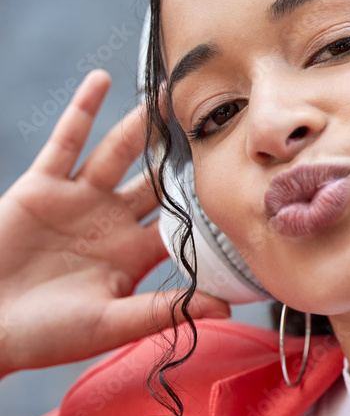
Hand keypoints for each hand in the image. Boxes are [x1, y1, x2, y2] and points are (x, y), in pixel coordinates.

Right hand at [0, 69, 229, 376]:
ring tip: (170, 95)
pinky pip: (66, 141)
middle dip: (183, 156)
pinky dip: (83, 110)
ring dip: (142, 125)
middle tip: (216, 124)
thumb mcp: (113, 323)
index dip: (208, 206)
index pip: (182, 224)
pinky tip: (102, 80)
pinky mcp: (42, 186)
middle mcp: (112, 223)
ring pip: (119, 153)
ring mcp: (78, 201)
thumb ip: (166, 309)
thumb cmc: (46, 335)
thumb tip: (228, 309)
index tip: (240, 180)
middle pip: (157, 181)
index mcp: (134, 255)